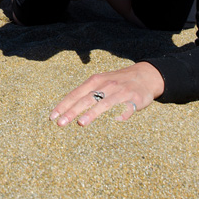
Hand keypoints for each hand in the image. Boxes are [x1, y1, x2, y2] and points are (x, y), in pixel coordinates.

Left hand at [49, 62, 163, 126]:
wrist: (145, 75)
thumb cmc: (117, 81)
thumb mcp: (100, 82)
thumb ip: (86, 92)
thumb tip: (66, 108)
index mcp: (95, 81)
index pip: (76, 94)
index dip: (63, 105)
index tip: (52, 117)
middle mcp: (106, 85)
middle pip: (86, 99)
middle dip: (72, 111)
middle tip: (60, 123)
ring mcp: (121, 92)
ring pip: (105, 103)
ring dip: (92, 113)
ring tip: (81, 123)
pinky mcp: (135, 99)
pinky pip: (128, 108)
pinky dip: (122, 114)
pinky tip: (117, 121)